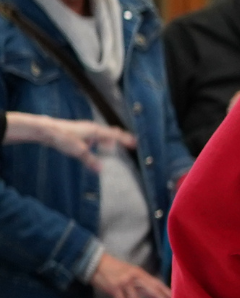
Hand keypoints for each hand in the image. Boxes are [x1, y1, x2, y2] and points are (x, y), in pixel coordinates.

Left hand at [7, 113, 130, 169]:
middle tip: (129, 143)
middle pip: (110, 132)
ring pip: (101, 134)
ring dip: (107, 140)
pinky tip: (92, 145)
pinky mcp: (77, 131)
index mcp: (95, 131)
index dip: (126, 140)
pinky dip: (97, 140)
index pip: (115, 135)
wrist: (45, 129)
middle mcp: (91, 128)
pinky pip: (93, 135)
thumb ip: (90, 160)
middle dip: (120, 138)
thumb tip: (101, 170)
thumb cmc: (62, 137)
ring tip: (111, 146)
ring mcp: (84, 129)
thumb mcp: (78, 151)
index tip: (135, 144)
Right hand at [89, 252, 171, 297]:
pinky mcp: (114, 287)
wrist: (96, 263)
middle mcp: (137, 278)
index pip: (159, 285)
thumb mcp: (132, 272)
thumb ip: (142, 282)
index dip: (169, 294)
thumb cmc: (115, 269)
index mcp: (143, 274)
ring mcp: (126, 283)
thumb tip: (153, 293)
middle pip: (154, 293)